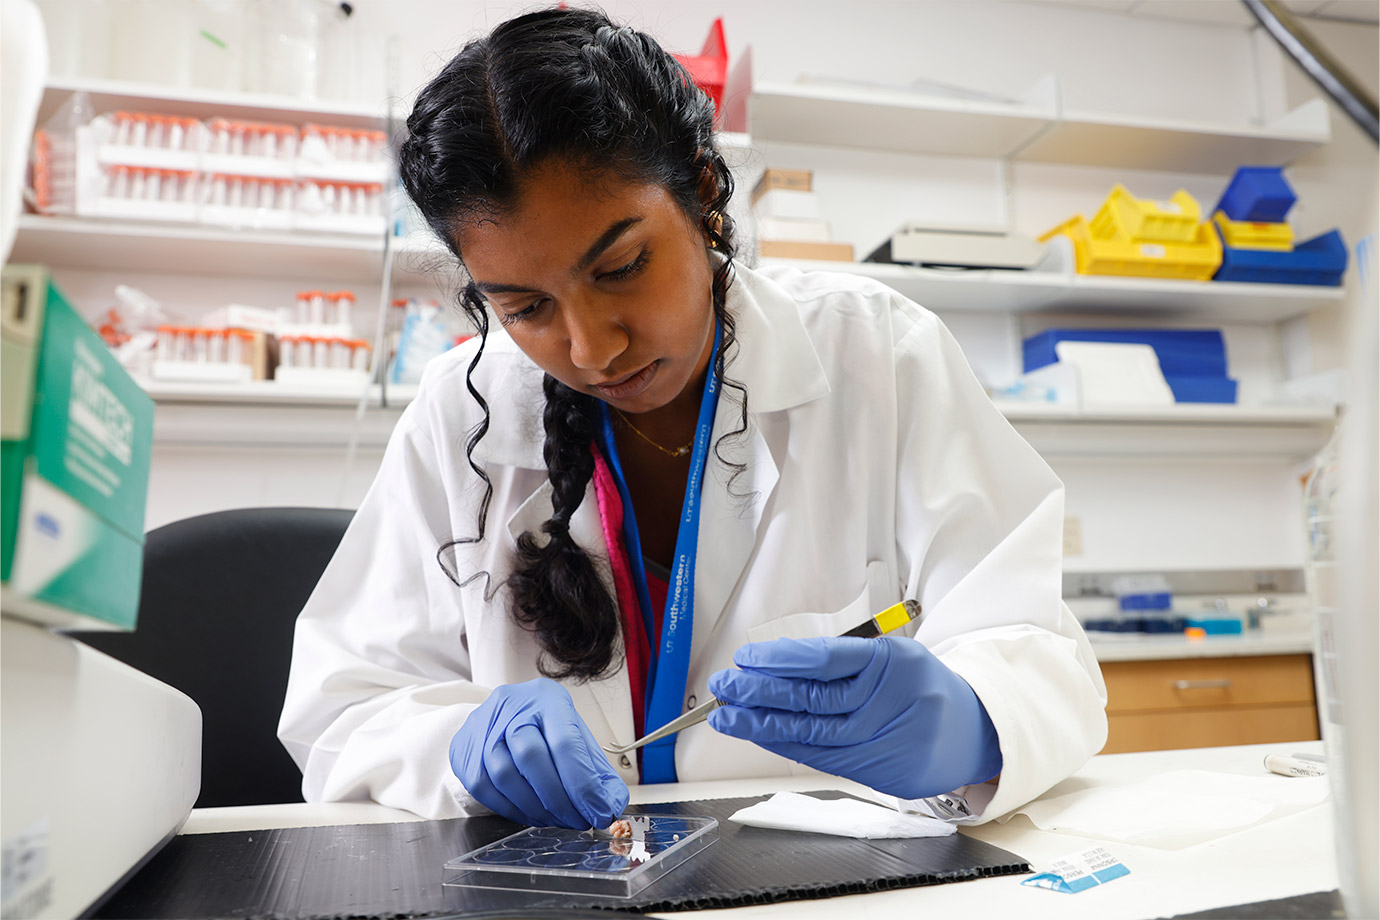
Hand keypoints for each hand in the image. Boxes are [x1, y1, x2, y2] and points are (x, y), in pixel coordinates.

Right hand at [450, 678, 627, 828]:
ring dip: (537, 808)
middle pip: (532, 758)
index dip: (584, 785)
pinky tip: (533, 813)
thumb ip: (597, 770)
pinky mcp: (464, 750)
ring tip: (559, 818)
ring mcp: (482, 728)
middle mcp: (510, 707)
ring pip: (506, 776)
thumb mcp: (577, 736)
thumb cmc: (545, 728)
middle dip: (561, 800)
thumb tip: (612, 805)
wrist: (502, 715)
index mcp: (546, 698)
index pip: (565, 743)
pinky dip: (514, 809)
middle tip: (580, 820)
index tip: (600, 811)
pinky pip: (486, 789)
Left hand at [707, 636, 1001, 800]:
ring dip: (763, 726)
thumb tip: (778, 664)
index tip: (748, 659)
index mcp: (894, 663)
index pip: (827, 659)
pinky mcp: (879, 772)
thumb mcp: (893, 655)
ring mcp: (885, 742)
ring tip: (728, 716)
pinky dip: (786, 745)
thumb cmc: (922, 688)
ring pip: (812, 734)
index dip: (782, 659)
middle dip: (761, 693)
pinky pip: (822, 757)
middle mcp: (890, 704)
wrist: (971, 734)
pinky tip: (760, 735)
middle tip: (726, 686)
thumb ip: (843, 660)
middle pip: (814, 699)